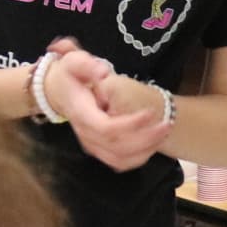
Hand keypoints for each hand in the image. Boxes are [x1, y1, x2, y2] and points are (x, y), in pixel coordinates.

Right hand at [51, 53, 171, 171]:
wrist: (59, 91)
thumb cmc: (71, 76)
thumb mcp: (74, 62)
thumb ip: (86, 65)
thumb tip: (102, 72)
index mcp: (82, 115)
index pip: (106, 128)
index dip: (130, 125)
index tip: (150, 113)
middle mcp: (85, 134)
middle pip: (117, 146)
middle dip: (146, 138)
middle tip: (166, 123)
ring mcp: (91, 145)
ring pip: (120, 159)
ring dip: (146, 149)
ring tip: (163, 132)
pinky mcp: (98, 150)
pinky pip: (120, 163)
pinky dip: (140, 157)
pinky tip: (152, 143)